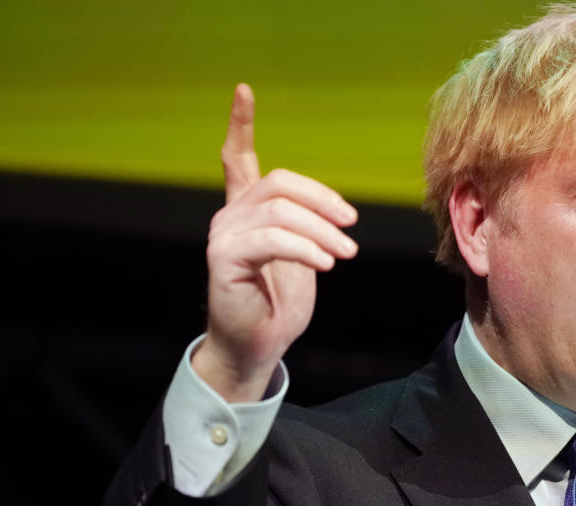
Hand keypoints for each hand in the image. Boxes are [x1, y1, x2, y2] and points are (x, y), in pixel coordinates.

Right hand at [192, 84, 357, 401]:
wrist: (257, 346)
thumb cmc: (279, 303)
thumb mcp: (303, 256)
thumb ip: (307, 226)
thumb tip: (335, 211)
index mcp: (247, 211)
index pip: (237, 158)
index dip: (240, 124)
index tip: (243, 90)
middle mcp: (230, 216)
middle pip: (278, 183)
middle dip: (322, 200)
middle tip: (352, 224)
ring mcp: (223, 236)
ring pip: (280, 212)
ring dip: (322, 231)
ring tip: (345, 254)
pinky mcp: (224, 259)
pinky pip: (272, 240)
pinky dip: (305, 248)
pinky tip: (326, 263)